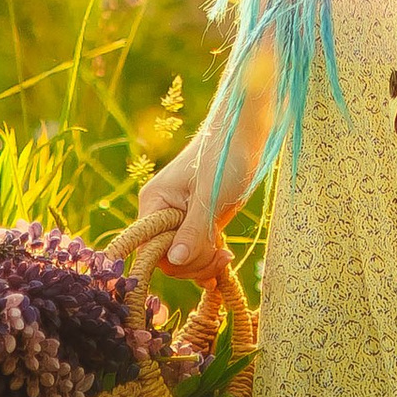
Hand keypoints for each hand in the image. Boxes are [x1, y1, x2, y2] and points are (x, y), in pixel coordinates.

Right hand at [137, 126, 234, 281]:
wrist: (244, 133)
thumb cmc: (224, 157)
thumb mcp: (209, 198)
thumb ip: (192, 231)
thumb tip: (175, 262)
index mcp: (155, 201)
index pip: (152, 249)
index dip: (176, 262)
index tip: (204, 261)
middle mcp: (160, 210)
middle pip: (167, 256)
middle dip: (194, 263)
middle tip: (222, 258)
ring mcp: (178, 214)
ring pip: (182, 254)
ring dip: (203, 261)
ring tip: (226, 257)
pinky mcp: (195, 216)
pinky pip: (194, 246)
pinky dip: (206, 256)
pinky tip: (221, 260)